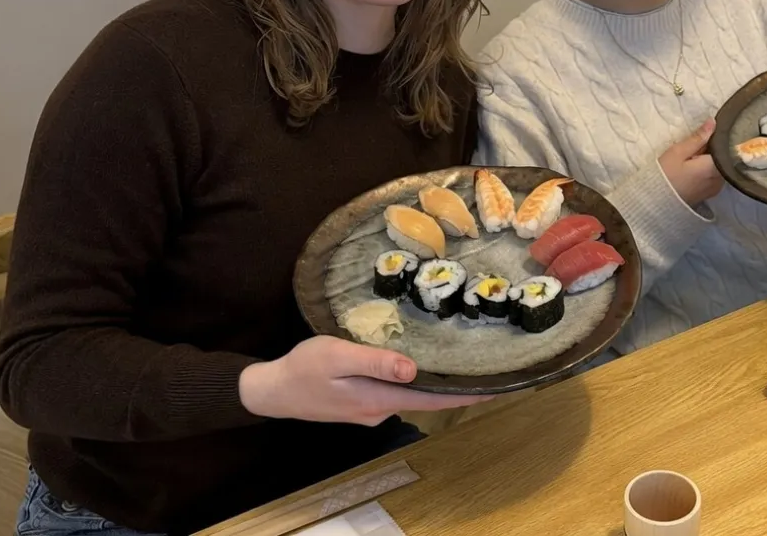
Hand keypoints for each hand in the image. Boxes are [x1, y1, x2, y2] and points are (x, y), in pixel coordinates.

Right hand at [238, 335, 489, 426]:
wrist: (272, 390)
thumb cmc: (304, 368)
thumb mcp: (338, 356)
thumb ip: (375, 362)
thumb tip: (413, 370)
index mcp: (378, 398)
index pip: (433, 400)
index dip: (464, 396)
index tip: (494, 390)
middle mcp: (380, 409)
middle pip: (427, 399)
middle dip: (457, 388)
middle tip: (487, 371)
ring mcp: (370, 410)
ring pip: (411, 395)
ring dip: (435, 384)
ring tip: (462, 364)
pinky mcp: (361, 404)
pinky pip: (395, 392)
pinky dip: (413, 382)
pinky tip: (420, 366)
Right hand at [658, 118, 724, 207]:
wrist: (655, 201)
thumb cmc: (666, 174)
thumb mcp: (679, 152)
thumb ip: (698, 137)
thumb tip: (713, 122)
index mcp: (714, 168)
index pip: (725, 149)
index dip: (718, 139)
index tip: (708, 135)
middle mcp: (719, 179)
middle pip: (723, 158)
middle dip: (713, 150)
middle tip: (696, 145)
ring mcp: (715, 188)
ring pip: (719, 167)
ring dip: (710, 160)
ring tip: (694, 156)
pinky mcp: (709, 194)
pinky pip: (714, 176)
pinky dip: (708, 170)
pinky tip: (695, 167)